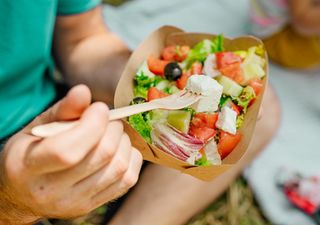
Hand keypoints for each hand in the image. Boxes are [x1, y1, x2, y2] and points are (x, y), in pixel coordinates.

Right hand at [0, 85, 142, 223]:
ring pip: (118, 168)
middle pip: (100, 156)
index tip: (100, 108)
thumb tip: (84, 91)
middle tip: (108, 119)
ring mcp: (75, 203)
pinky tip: (119, 149)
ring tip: (112, 133)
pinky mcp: (93, 206)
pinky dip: (131, 157)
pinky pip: (128, 180)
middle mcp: (51, 192)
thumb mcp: (38, 127)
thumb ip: (62, 110)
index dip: (92, 124)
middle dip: (112, 128)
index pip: (68, 150)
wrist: (25, 192)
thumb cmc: (31, 153)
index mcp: (28, 168)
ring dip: (124, 142)